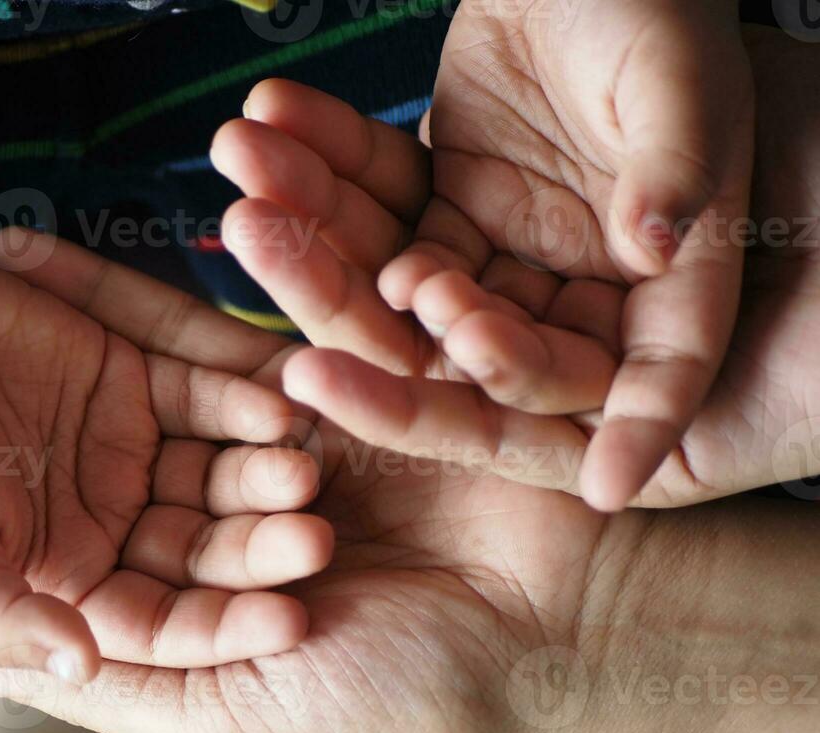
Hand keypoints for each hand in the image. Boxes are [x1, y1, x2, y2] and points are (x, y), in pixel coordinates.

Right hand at [0, 133, 333, 685]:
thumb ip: (2, 617)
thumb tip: (78, 665)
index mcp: (68, 583)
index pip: (161, 624)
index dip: (222, 626)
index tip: (286, 623)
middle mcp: (110, 525)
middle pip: (203, 550)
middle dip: (259, 551)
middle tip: (317, 543)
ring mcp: (132, 453)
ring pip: (216, 476)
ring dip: (262, 477)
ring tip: (305, 472)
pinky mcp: (140, 379)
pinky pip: (205, 396)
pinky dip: (240, 401)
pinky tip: (281, 405)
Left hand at [0, 232, 622, 732]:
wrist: (564, 635)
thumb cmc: (394, 702)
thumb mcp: (227, 714)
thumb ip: (112, 682)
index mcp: (187, 609)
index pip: (56, 550)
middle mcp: (218, 527)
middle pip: (91, 451)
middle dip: (2, 400)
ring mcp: (277, 454)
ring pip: (154, 381)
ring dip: (74, 325)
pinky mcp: (341, 393)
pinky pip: (237, 334)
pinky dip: (167, 293)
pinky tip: (83, 253)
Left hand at [213, 26, 818, 507]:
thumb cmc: (660, 7)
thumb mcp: (685, 84)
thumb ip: (675, 165)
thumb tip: (655, 244)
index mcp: (666, 279)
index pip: (652, 375)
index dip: (629, 429)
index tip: (598, 485)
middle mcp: (574, 285)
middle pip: (476, 341)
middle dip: (369, 311)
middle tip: (284, 259)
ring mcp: (498, 252)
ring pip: (397, 279)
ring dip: (314, 229)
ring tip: (247, 166)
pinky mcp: (439, 208)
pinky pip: (371, 204)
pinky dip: (319, 164)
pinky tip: (267, 123)